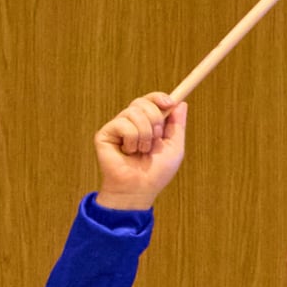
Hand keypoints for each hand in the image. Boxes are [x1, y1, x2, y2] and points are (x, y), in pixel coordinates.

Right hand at [93, 93, 187, 211]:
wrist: (139, 189)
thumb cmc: (156, 172)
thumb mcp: (174, 147)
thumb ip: (177, 125)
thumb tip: (181, 103)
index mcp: (147, 124)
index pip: (150, 101)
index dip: (159, 97)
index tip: (170, 102)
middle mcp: (131, 123)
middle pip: (142, 102)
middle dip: (155, 118)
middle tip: (156, 138)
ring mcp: (117, 127)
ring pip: (134, 112)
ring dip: (145, 134)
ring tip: (142, 150)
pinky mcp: (105, 133)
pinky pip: (123, 124)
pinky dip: (132, 139)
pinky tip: (129, 152)